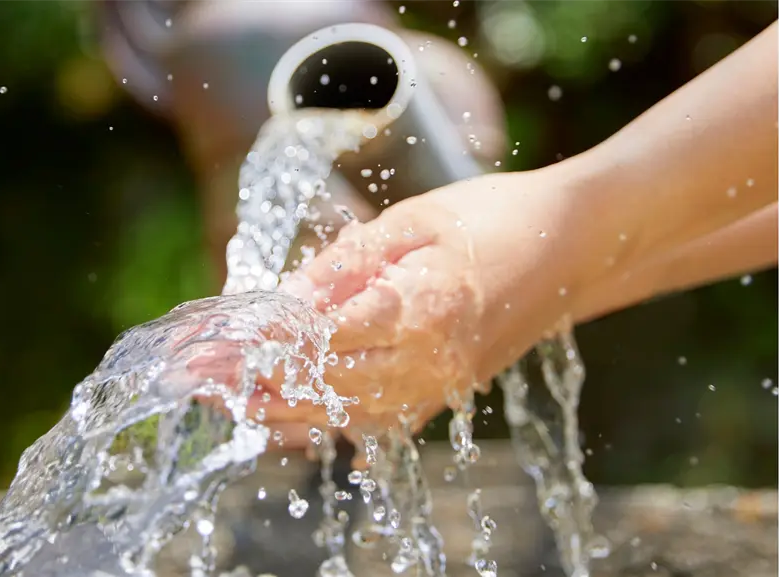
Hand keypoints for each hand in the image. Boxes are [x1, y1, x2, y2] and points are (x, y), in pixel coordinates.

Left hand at [251, 170, 581, 444]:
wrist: (575, 247)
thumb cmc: (497, 219)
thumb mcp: (417, 219)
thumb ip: (350, 260)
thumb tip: (288, 296)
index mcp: (424, 306)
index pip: (326, 335)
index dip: (269, 341)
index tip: (221, 341)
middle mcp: (433, 360)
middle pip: (329, 384)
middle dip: (261, 381)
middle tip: (204, 377)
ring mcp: (442, 384)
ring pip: (348, 414)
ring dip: (285, 412)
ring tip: (230, 404)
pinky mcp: (447, 392)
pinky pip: (381, 423)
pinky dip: (332, 426)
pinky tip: (294, 427)